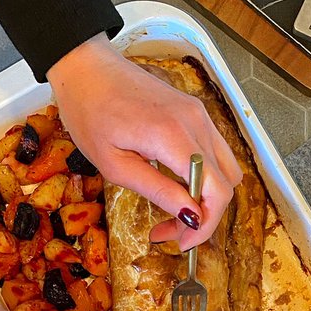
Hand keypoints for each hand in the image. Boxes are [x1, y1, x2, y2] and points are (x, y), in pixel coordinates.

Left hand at [48, 34, 241, 249]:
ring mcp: (199, 114)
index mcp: (174, 136)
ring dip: (205, 199)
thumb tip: (189, 216)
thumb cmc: (89, 112)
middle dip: (203, 217)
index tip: (183, 242)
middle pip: (225, 184)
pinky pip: (214, 153)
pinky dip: (203, 178)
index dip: (206, 225)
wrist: (86, 67)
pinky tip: (175, 186)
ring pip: (225, 169)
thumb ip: (157, 190)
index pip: (216, 191)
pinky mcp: (195, 111)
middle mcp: (196, 122)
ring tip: (172, 212)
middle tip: (170, 233)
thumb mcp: (114, 164)